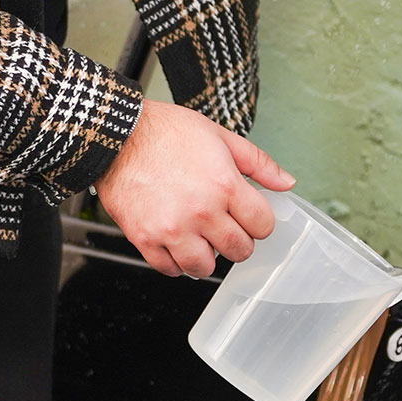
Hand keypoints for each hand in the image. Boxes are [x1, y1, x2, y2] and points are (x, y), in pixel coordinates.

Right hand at [95, 100, 295, 277]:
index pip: (262, 225)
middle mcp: (200, 211)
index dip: (259, 222)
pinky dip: (176, 262)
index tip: (248, 217)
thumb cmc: (164, 131)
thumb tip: (286, 183)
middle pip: (238, 250)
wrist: (115, 135)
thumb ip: (257, 163)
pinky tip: (176, 243)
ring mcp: (172, 229)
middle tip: (225, 228)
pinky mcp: (145, 238)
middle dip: (237, 241)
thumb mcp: (219, 136)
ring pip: (205, 267)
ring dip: (207, 256)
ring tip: (200, 238)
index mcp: (224, 185)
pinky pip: (170, 269)